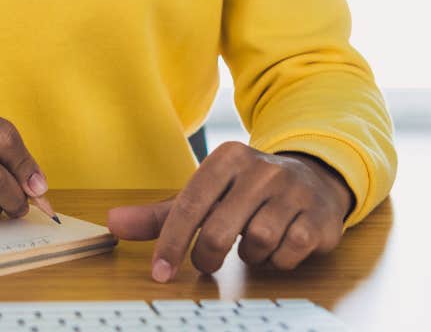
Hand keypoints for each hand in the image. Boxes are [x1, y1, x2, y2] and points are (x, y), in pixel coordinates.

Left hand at [106, 142, 353, 279]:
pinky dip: (278, 259)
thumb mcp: (205, 195)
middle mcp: (262, 169)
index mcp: (228, 157)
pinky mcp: (319, 216)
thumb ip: (160, 213)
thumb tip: (112, 224)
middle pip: (220, 230)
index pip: (190, 203)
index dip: (171, 242)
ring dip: (249, 255)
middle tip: (206, 263)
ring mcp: (294, 191)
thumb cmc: (246, 192)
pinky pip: (288, 252)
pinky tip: (279, 245)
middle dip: (207, 256)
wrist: (313, 177)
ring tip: (251, 242)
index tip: (160, 273)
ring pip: (256, 243)